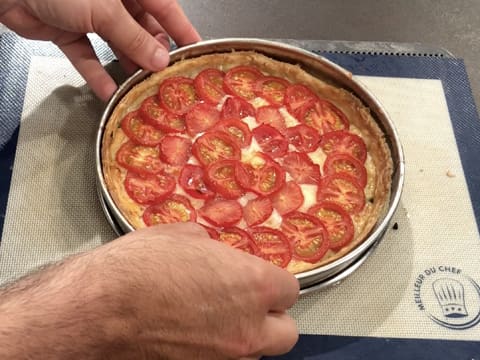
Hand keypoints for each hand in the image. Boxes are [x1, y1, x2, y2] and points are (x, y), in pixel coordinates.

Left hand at [0, 0, 200, 100]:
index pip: (166, 8)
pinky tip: (108, 92)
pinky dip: (96, 73)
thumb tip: (161, 59)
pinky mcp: (69, 31)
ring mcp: (90, 15)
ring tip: (142, 90)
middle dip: (153, 55)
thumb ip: (134, 37)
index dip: (183, 31)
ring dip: (128, 67)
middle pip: (142, 30)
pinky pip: (88, 55)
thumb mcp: (105, 9)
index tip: (197, 52)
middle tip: (166, 80)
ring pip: (117, 45)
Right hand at [0, 223, 298, 358]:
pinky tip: (194, 338)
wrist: (99, 309)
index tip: (257, 280)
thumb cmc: (140, 266)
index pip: (290, 290)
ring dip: (244, 337)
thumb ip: (213, 249)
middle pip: (285, 333)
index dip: (273, 284)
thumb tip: (214, 253)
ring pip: (256, 354)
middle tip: (246, 306)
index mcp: (253, 285)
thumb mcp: (183, 237)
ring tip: (215, 323)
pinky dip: (218, 352)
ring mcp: (226, 359)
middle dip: (270, 319)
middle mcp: (249, 328)